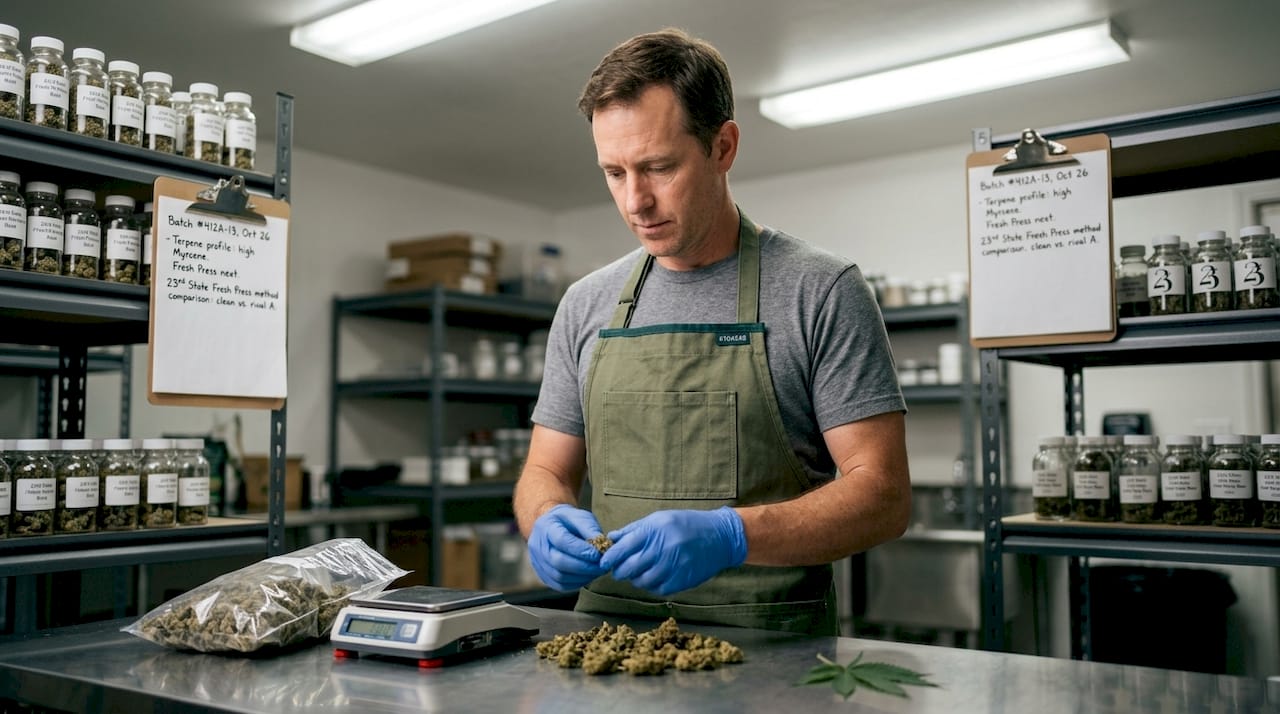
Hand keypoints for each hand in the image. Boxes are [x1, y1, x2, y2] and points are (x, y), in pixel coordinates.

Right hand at [527, 504, 607, 590]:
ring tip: (598, 571)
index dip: (581, 550)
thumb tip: (603, 547)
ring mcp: (538, 562)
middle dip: (583, 566)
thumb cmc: (569, 521)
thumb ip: (590, 529)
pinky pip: (560, 585)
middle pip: (558, 561)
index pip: (561, 540)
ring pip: (559, 576)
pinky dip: (577, 583)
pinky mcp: (543, 575)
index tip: (598, 555)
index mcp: (545, 526)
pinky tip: (589, 576)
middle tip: (602, 566)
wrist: (552, 528)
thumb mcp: (580, 517)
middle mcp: (537, 546)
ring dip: (582, 576)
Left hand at [600, 507, 746, 595]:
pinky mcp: (682, 580)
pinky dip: (652, 586)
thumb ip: (634, 529)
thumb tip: (611, 537)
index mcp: (655, 530)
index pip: (624, 547)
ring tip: (638, 574)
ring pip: (643, 581)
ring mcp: (673, 566)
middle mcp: (663, 548)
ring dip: (636, 580)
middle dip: (620, 571)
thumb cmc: (686, 524)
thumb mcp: (659, 519)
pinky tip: (655, 578)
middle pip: (630, 567)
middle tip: (618, 571)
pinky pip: (659, 589)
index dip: (611, 557)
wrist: (720, 536)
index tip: (604, 562)